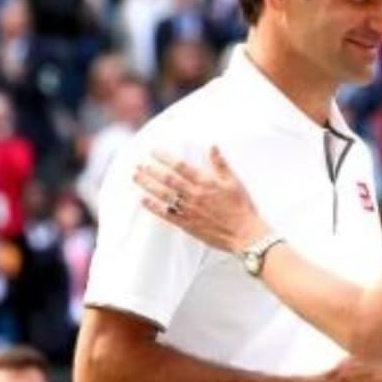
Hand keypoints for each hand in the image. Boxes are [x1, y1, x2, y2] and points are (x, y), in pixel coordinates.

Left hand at [134, 147, 267, 252]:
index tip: (153, 152)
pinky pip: (166, 214)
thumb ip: (221, 164)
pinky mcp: (187, 225)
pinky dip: (154, 207)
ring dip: (148, 185)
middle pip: (168, 179)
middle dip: (151, 170)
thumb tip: (213, 147)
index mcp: (206, 183)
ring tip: (136, 177)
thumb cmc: (242, 208)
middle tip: (139, 164)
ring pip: (164, 195)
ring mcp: (189, 211)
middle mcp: (195, 195)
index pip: (180, 167)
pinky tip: (143, 200)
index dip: (165, 158)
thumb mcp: (234, 182)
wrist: (245, 234)